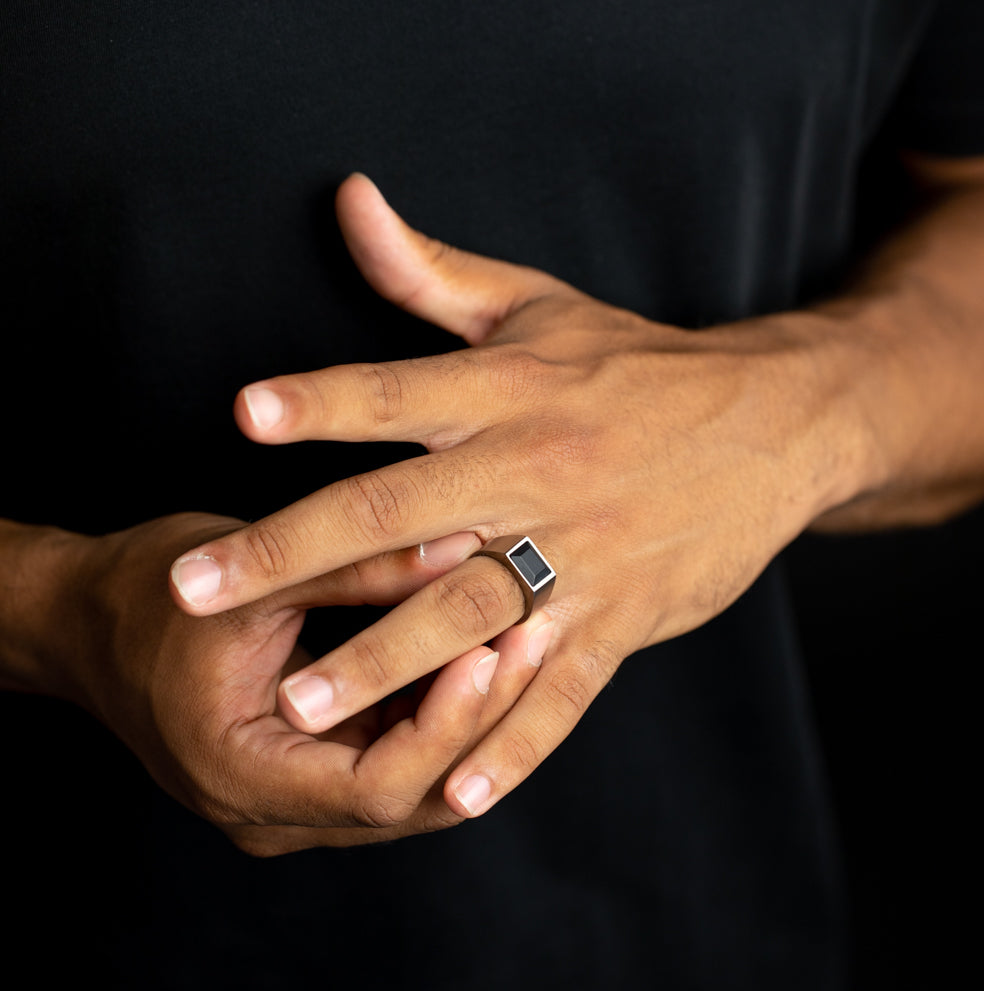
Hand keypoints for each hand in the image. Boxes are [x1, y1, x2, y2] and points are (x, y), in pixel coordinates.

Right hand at [54, 512, 541, 854]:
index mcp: (239, 778)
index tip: (491, 647)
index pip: (378, 788)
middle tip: (533, 635)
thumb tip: (464, 543)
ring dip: (471, 719)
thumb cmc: (150, 594)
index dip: (447, 723)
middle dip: (479, 722)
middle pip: (412, 799)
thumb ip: (356, 569)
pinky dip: (442, 714)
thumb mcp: (250, 575)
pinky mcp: (311, 777)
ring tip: (524, 635)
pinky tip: (482, 649)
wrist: (86, 622)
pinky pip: (397, 762)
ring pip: (416, 788)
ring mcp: (292, 805)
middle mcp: (269, 815)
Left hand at [170, 174, 858, 819]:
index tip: (243, 414)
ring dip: (383, 664)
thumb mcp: (538, 306)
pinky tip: (455, 793)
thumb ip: (431, 271)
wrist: (775, 424)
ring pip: (468, 616)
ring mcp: (579, 556)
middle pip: (400, 517)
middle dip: (294, 555)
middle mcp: (534, 475)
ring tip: (301, 706)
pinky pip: (559, 691)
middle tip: (200, 590)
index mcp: (507, 393)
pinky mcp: (621, 620)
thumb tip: (348, 196)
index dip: (324, 400)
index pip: (400, 394)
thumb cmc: (636, 364)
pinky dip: (512, 744)